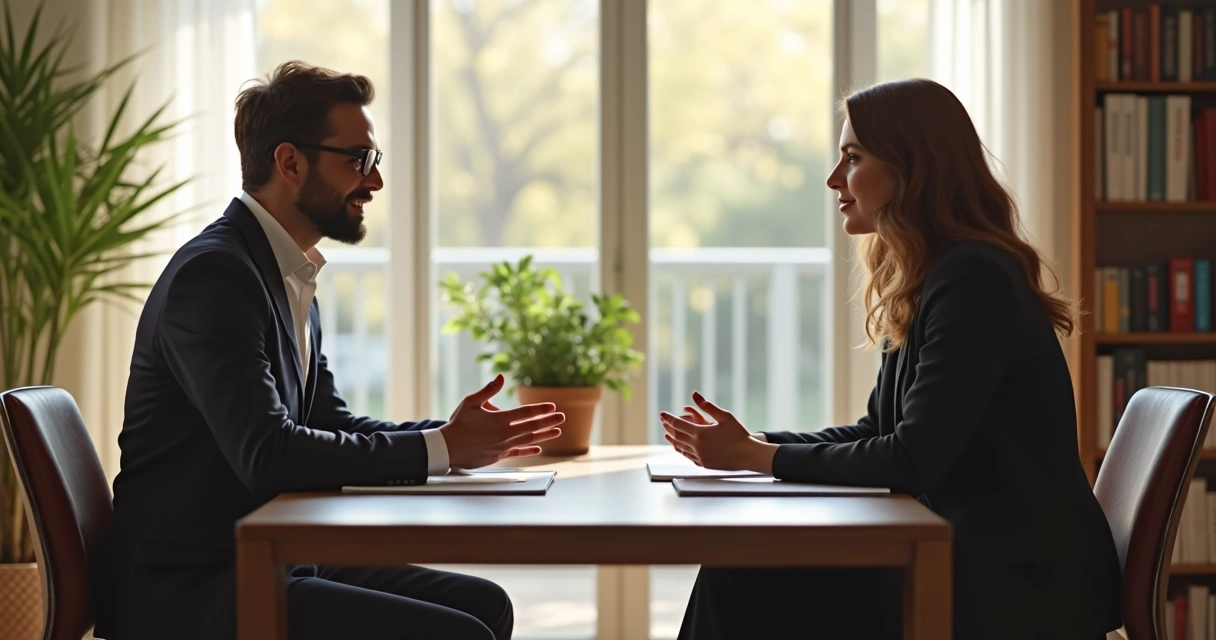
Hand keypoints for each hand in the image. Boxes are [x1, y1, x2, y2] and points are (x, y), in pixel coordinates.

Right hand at [440, 374, 564, 468]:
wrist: (448, 448)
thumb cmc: (458, 423)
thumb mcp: (471, 402)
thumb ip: (488, 390)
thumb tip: (501, 377)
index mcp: (499, 419)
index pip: (526, 413)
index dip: (540, 409)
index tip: (552, 406)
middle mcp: (505, 433)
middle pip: (532, 426)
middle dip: (549, 421)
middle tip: (562, 417)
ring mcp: (503, 446)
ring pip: (529, 440)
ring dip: (544, 435)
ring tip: (557, 432)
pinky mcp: (499, 456)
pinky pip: (518, 453)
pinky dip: (529, 450)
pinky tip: (539, 449)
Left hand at [660, 391, 777, 473]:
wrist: (748, 455)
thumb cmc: (739, 435)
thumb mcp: (725, 416)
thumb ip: (707, 406)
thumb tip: (695, 394)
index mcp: (700, 433)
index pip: (678, 424)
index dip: (668, 418)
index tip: (662, 414)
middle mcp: (696, 446)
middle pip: (676, 436)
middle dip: (668, 427)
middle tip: (663, 421)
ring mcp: (699, 457)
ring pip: (679, 447)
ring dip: (672, 439)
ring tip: (667, 434)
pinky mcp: (703, 464)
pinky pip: (687, 456)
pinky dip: (680, 450)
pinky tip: (679, 447)